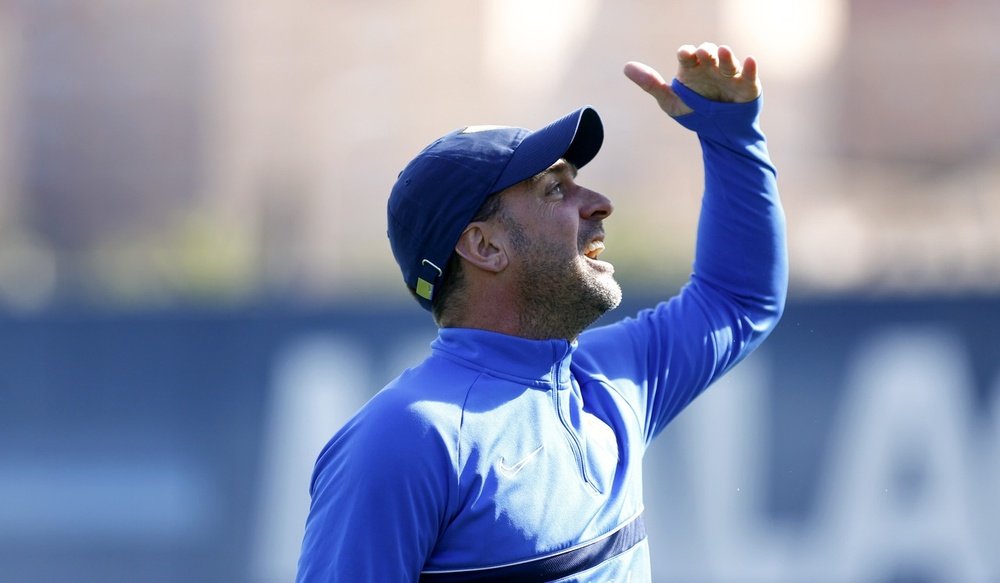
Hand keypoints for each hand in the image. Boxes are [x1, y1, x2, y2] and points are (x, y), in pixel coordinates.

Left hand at [624, 43, 760, 116]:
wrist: (718, 134)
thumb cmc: (693, 111)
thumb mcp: (670, 101)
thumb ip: (650, 84)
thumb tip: (626, 67)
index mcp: (692, 69)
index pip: (688, 55)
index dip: (686, 53)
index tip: (684, 54)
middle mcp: (711, 68)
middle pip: (708, 54)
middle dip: (706, 52)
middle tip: (703, 53)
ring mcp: (729, 75)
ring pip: (728, 61)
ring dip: (726, 56)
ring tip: (723, 51)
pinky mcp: (746, 85)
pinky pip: (749, 74)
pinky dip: (750, 67)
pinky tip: (749, 60)